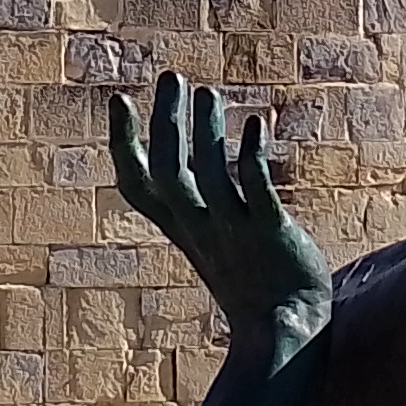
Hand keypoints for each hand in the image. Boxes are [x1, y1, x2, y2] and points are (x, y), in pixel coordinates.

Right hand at [109, 74, 332, 333]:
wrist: (285, 331)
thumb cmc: (251, 280)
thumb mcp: (212, 240)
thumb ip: (201, 202)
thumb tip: (187, 163)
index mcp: (183, 228)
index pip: (138, 186)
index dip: (124, 144)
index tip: (120, 100)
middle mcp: (202, 228)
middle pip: (170, 173)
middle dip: (167, 124)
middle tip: (173, 75)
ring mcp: (236, 233)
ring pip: (210, 178)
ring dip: (206, 132)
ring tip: (209, 92)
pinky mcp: (273, 236)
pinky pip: (258, 194)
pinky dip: (253, 158)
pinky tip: (258, 123)